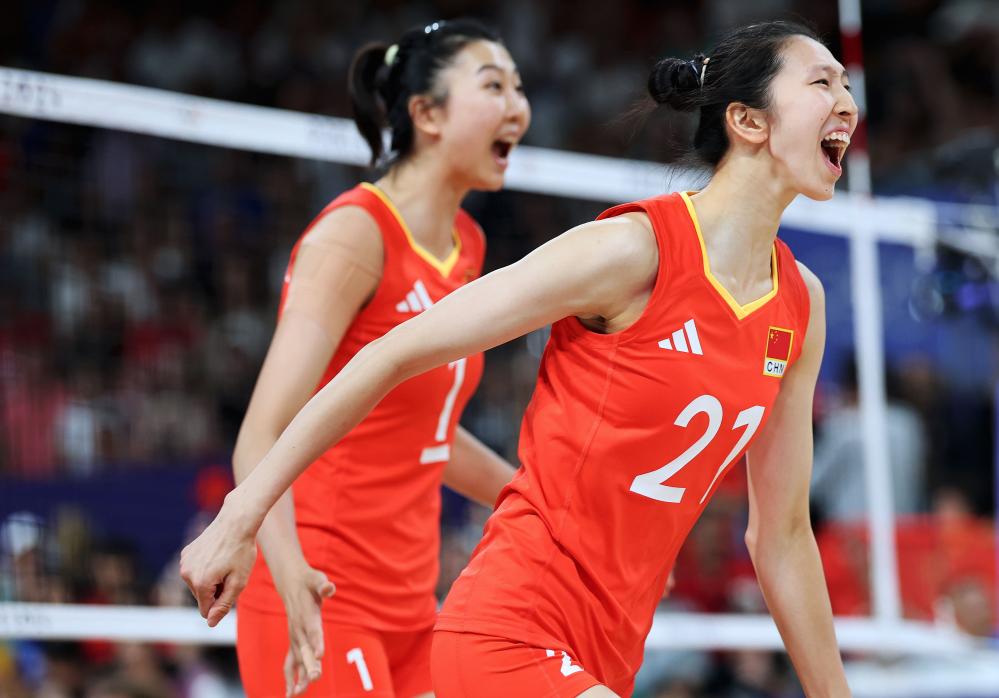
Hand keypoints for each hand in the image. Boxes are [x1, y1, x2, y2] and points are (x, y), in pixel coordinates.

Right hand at [179, 495, 258, 626]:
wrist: (236, 521)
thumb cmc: (241, 551)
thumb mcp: (238, 582)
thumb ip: (224, 605)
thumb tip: (210, 623)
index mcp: (200, 583)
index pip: (206, 610)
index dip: (222, 602)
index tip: (232, 587)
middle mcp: (187, 574)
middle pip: (202, 596)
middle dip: (216, 590)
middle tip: (231, 571)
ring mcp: (184, 562)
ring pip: (198, 584)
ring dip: (211, 579)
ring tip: (225, 562)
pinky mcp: (186, 553)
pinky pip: (196, 570)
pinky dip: (206, 567)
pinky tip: (218, 554)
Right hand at [278, 566, 335, 695]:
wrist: (292, 585)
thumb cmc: (309, 583)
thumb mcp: (316, 579)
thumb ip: (323, 584)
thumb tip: (329, 588)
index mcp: (307, 615)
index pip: (313, 630)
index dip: (316, 642)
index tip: (319, 655)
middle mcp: (299, 629)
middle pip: (304, 650)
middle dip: (309, 665)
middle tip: (316, 678)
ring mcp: (295, 638)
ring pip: (297, 661)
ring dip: (298, 677)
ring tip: (297, 694)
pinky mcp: (294, 643)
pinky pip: (290, 663)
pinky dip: (290, 678)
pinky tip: (291, 694)